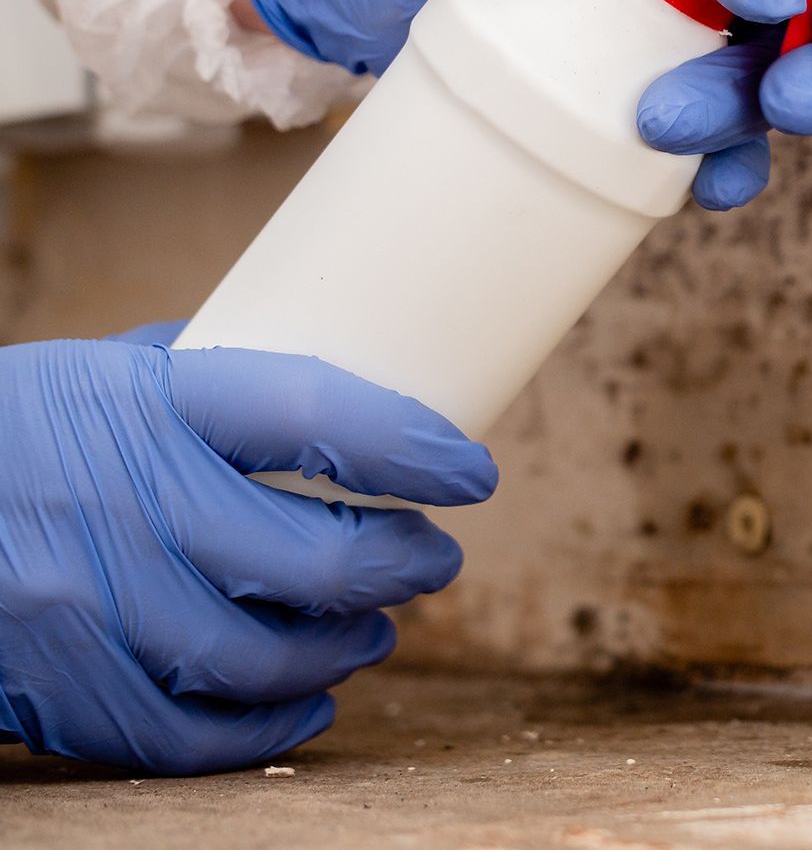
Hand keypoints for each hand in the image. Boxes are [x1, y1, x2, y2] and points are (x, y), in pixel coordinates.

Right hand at [0, 325, 496, 774]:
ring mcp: (87, 607)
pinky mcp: (59, 686)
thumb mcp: (103, 372)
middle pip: (313, 560)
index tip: (469, 471)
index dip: (410, 449)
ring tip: (375, 629)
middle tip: (432, 561)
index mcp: (145, 405)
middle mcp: (123, 506)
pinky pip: (190, 734)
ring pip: (267, 658)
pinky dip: (267, 727)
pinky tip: (309, 701)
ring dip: (347, 648)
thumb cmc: (12, 429)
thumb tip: (333, 392)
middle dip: (401, 566)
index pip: (314, 417)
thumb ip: (210, 382)